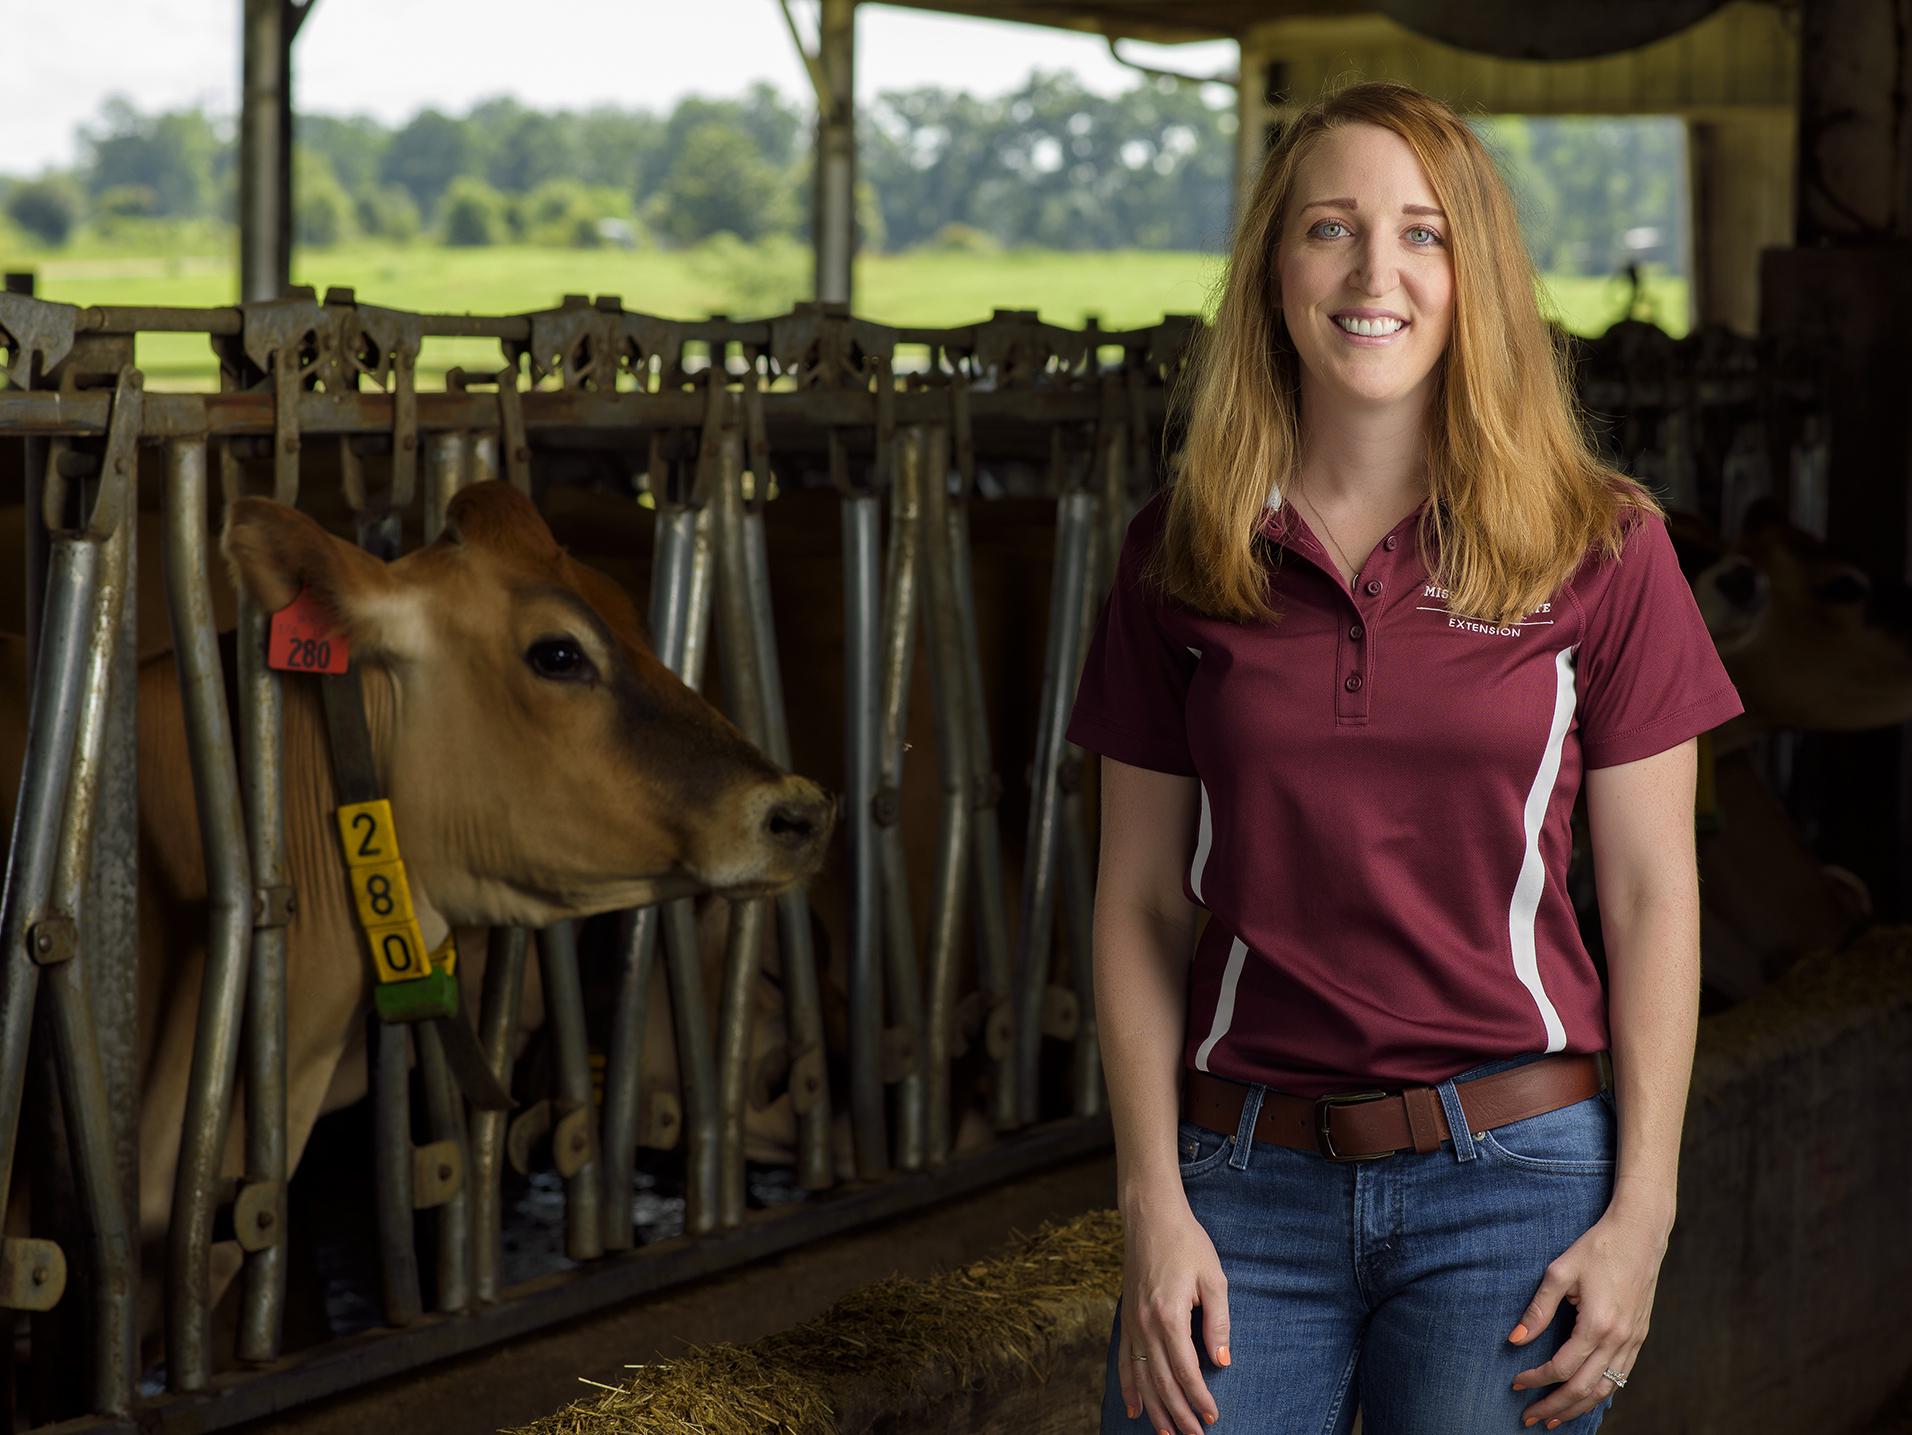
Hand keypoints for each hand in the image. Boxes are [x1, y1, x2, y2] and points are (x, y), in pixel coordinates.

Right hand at [1118, 1201, 1229, 1433]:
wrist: (1150, 1217)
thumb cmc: (1187, 1243)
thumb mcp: (1213, 1278)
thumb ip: (1218, 1322)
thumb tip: (1222, 1361)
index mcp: (1170, 1315)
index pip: (1186, 1370)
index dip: (1199, 1398)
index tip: (1213, 1417)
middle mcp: (1146, 1324)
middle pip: (1162, 1382)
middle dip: (1178, 1414)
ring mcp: (1132, 1323)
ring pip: (1142, 1377)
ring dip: (1154, 1409)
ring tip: (1167, 1434)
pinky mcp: (1126, 1318)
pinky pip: (1125, 1361)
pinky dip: (1129, 1388)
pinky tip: (1135, 1409)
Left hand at [1506, 1204, 1664, 1428]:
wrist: (1640, 1235)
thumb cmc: (1597, 1248)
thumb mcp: (1559, 1272)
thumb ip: (1538, 1309)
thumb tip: (1514, 1339)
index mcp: (1598, 1325)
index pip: (1562, 1368)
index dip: (1536, 1379)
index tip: (1515, 1383)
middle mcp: (1619, 1340)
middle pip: (1584, 1389)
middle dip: (1554, 1407)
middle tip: (1529, 1418)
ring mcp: (1633, 1342)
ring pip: (1605, 1390)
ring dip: (1577, 1408)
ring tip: (1553, 1419)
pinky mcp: (1639, 1338)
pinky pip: (1620, 1377)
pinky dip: (1600, 1394)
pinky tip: (1583, 1399)